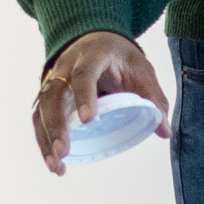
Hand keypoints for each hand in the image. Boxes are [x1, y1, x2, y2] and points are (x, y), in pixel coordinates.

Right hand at [32, 31, 168, 175]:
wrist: (96, 39)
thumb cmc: (119, 57)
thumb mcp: (141, 70)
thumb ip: (153, 98)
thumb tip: (164, 130)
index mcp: (92, 56)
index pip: (84, 74)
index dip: (84, 96)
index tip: (88, 120)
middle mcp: (66, 67)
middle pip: (53, 95)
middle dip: (56, 125)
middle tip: (64, 151)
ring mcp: (53, 81)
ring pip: (41, 109)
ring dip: (46, 139)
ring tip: (57, 165)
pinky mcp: (48, 96)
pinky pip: (39, 118)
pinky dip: (44, 141)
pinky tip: (55, 162)